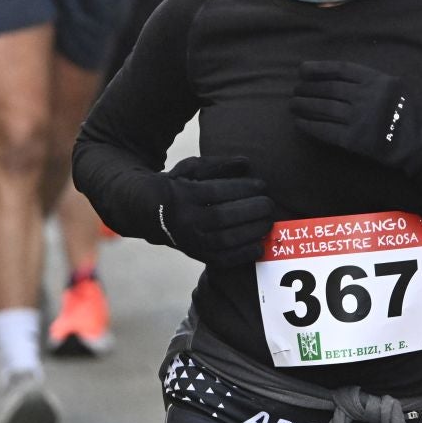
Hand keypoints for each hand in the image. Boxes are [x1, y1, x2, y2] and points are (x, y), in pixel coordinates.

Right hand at [155, 154, 276, 266]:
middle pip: (222, 216)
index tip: (262, 185)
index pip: (217, 192)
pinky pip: (223, 259)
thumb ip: (218, 164)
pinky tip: (260, 245)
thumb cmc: (179, 186)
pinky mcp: (197, 255)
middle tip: (269, 204)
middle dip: (252, 210)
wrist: (152, 213)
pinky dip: (244, 254)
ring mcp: (191, 241)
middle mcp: (186, 220)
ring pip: (224, 240)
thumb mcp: (191, 169)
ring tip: (268, 222)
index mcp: (183, 195)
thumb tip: (246, 163)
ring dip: (252, 232)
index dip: (243, 188)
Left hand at [290, 60, 421, 191]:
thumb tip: (331, 75)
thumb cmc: (405, 112)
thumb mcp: (394, 85)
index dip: (318, 68)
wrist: (418, 143)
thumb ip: (368, 79)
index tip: (302, 70)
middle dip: (308, 88)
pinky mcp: (354, 139)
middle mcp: (367, 96)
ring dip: (304, 105)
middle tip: (296, 90)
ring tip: (293, 105)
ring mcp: (360, 118)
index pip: (340, 69)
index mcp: (377, 80)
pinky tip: (299, 123)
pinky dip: (309, 125)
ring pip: (324, 107)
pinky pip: (325, 130)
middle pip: (329, 88)